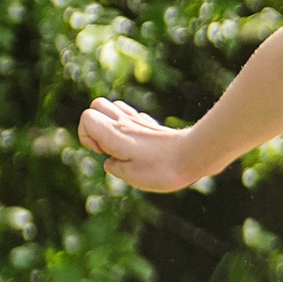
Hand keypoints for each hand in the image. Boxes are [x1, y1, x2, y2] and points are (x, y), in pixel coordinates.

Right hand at [78, 97, 207, 191]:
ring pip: (115, 106)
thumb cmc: (163, 168)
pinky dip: (129, 124)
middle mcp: (126, 122)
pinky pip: (133, 115)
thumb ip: (114, 167)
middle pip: (98, 105)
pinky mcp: (154, 125)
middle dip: (95, 124)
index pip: (86, 117)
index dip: (86, 135)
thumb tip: (110, 161)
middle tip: (107, 145)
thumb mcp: (132, 176)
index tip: (102, 151)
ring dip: (111, 122)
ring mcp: (141, 121)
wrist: (196, 155)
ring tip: (121, 144)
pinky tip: (139, 142)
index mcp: (115, 132)